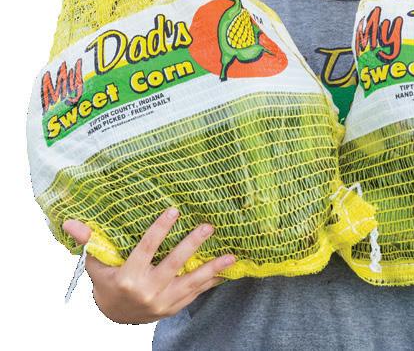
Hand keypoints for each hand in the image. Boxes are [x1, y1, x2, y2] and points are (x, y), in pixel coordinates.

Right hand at [62, 209, 235, 323]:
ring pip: (191, 282)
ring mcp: (163, 302)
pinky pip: (197, 293)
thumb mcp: (98, 263)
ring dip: (212, 268)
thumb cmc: (109, 281)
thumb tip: (70, 221)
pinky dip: (213, 281)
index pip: (146, 249)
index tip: (175, 210)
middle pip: (173, 264)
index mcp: (128, 277)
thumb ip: (89, 241)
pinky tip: (229, 269)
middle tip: (208, 226)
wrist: (117, 316)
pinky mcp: (175, 307)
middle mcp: (147, 291)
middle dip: (192, 245)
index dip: (160, 229)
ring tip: (231, 255)